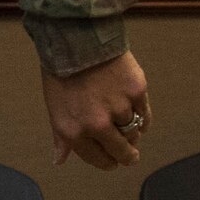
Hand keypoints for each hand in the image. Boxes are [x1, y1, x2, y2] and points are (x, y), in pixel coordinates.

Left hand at [42, 51, 149, 168]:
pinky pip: (145, 115)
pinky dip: (142, 115)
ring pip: (135, 134)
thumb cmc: (61, 71)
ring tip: (125, 120)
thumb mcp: (54, 106)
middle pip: (123, 153)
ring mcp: (118, 110)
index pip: (100, 160)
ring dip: (132, 131)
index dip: (108, 161)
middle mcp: (96, 125)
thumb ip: (61, 137)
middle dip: (127, 155)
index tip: (113, 159)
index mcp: (73, 131)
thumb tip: (59, 160)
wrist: (75, 38)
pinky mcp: (136, 93)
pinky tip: (134, 109)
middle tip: (130, 153)